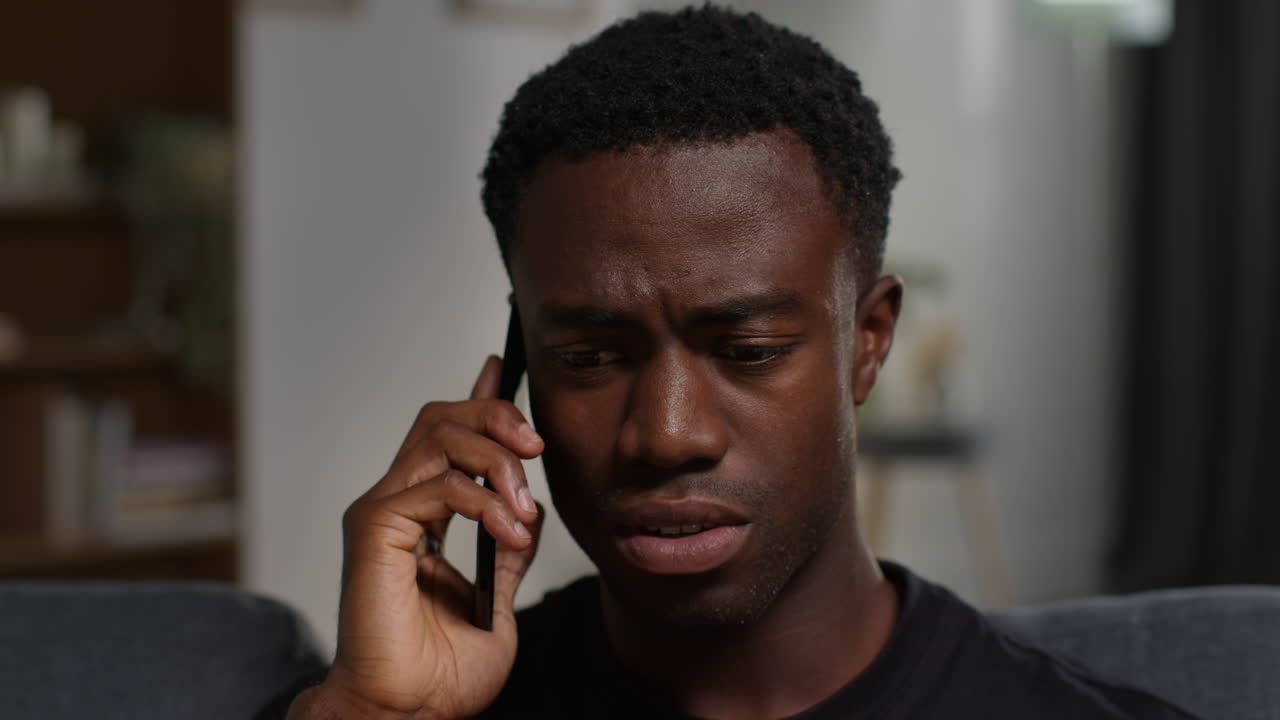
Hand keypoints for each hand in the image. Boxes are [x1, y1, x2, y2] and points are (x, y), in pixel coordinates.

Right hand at [291, 356, 543, 719]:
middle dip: (497, 416)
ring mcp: (383, 510)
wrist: (410, 711)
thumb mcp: (497, 597)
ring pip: (440, 433)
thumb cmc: (441, 669)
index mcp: (423, 513)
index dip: (478, 397)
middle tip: (535, 447)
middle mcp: (398, 502)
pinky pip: (440, 485)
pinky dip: (485, 502)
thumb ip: (507, 547)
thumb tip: (527, 508)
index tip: (504, 366)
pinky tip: (508, 534)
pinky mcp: (375, 527)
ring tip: (523, 507)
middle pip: (442, 416)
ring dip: (497, 459)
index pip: (447, 434)